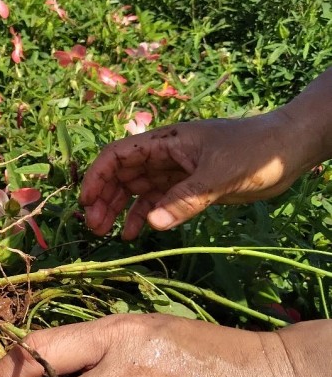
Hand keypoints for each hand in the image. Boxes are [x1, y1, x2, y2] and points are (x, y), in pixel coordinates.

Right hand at [79, 111, 311, 238]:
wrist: (290, 150)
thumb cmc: (254, 151)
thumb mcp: (218, 175)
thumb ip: (184, 200)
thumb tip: (150, 225)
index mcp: (166, 142)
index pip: (119, 155)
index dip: (98, 176)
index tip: (87, 202)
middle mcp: (165, 156)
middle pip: (122, 175)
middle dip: (104, 198)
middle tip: (94, 226)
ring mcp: (176, 172)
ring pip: (137, 190)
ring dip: (119, 209)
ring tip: (106, 232)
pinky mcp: (189, 188)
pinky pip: (158, 202)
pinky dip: (145, 216)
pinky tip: (136, 234)